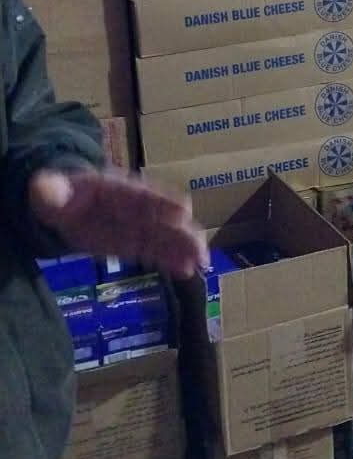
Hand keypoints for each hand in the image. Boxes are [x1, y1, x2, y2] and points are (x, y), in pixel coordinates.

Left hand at [29, 169, 206, 278]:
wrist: (65, 202)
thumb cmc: (61, 193)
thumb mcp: (50, 190)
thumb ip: (49, 191)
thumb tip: (43, 190)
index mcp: (114, 188)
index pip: (138, 194)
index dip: (160, 201)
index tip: (183, 209)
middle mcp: (132, 205)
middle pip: (159, 217)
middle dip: (180, 231)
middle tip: (200, 245)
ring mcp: (135, 225)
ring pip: (163, 236)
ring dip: (183, 248)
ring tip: (203, 262)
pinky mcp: (132, 243)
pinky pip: (154, 252)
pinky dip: (171, 260)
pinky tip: (189, 271)